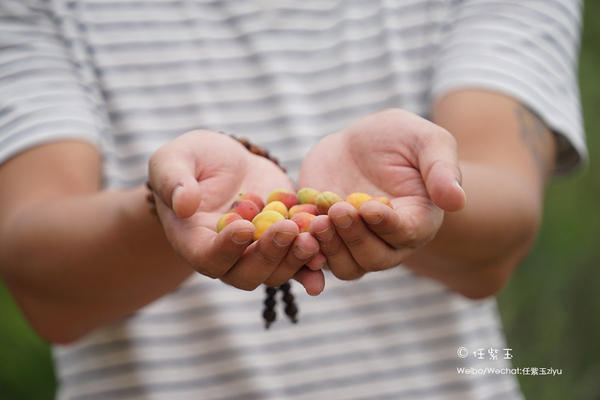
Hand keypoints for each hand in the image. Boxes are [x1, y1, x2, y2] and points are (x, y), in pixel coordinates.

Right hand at [149, 130, 323, 294]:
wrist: (226, 162)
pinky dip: (312, 265)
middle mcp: (227, 256)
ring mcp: (257, 253)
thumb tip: (184, 204)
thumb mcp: (174, 161)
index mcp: (195, 241)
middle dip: (268, 255)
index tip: (243, 226)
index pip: (208, 257)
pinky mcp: (284, 244)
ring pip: (277, 272)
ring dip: (296, 259)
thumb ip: (173, 181)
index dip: (226, 248)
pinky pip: (299, 263)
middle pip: (247, 274)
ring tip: (313, 237)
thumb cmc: (192, 161)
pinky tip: (326, 259)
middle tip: (287, 229)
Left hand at [298, 109, 465, 279]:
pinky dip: (303, 253)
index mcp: (417, 221)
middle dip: (354, 237)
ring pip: (345, 266)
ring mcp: (354, 244)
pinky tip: (292, 234)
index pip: (406, 234)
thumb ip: (441, 168)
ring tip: (315, 220)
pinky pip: (314, 257)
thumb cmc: (399, 140)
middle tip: (336, 209)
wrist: (358, 144)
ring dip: (329, 248)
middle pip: (373, 258)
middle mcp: (388, 242)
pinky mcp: (326, 240)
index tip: (370, 207)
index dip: (388, 226)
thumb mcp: (425, 141)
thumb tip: (457, 200)